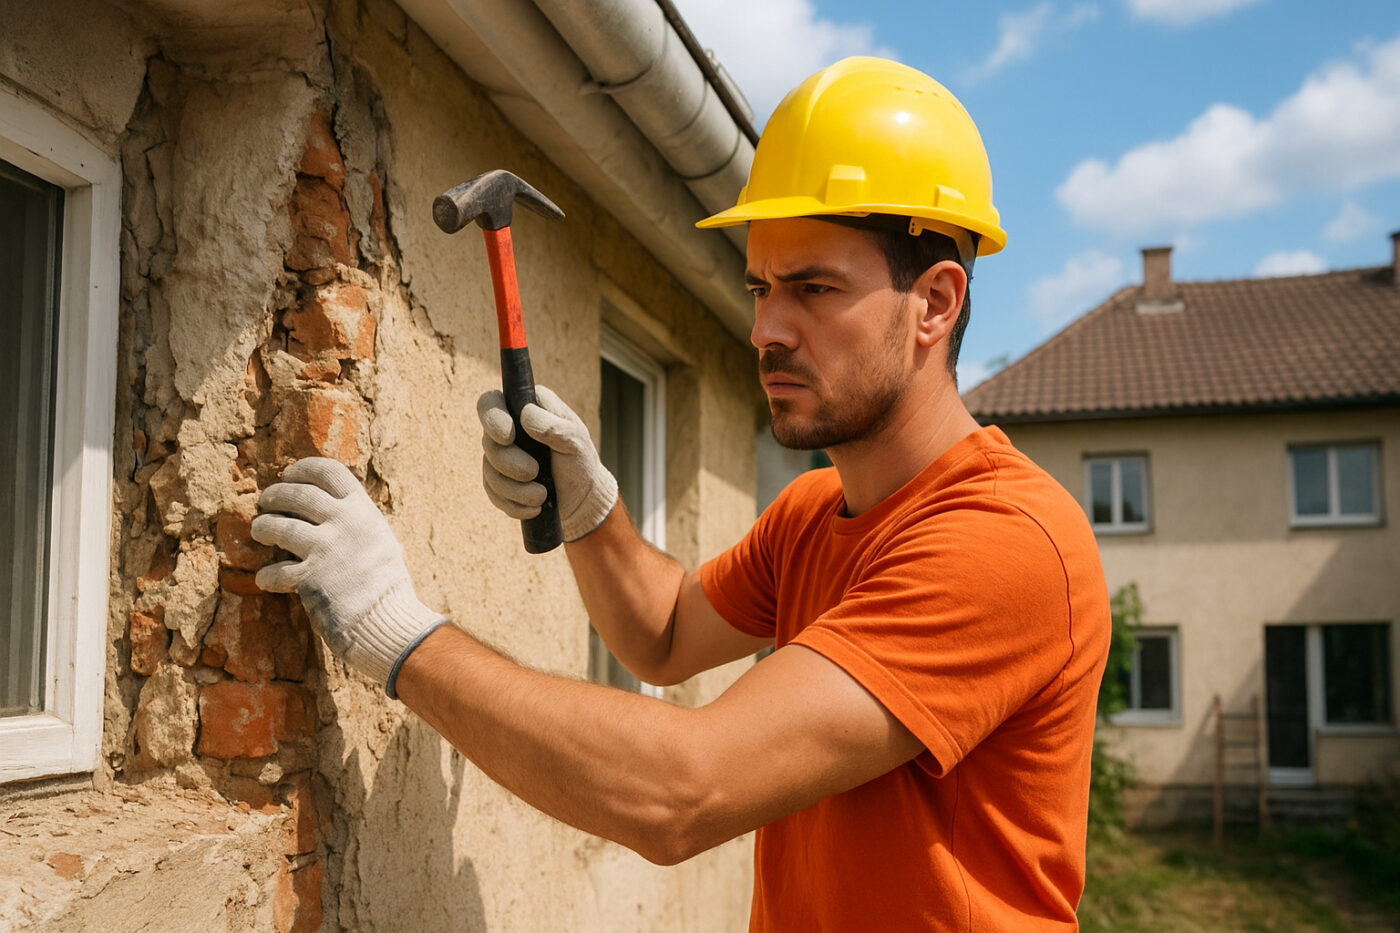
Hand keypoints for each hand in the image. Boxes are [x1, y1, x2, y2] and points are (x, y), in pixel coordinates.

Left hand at [251, 458, 446, 696]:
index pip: (330, 472)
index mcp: (363, 510)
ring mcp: (326, 549)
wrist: (390, 621)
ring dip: (263, 526)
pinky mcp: (310, 578)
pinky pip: (275, 571)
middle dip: (275, 494)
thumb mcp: (379, 539)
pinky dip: (267, 576)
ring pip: (277, 526)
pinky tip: (266, 579)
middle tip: (267, 501)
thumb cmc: (387, 584)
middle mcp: (344, 523)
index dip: (304, 469)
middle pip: (298, 494)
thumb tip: (329, 507)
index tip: (289, 474)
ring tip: (260, 531)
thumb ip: (356, 521)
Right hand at [478, 385, 618, 541]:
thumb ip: (553, 425)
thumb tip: (525, 416)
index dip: (493, 418)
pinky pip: (493, 493)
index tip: (508, 437)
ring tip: (541, 495)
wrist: (581, 498)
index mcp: (525, 408)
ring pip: (490, 472)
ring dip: (515, 489)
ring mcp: (499, 457)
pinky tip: (534, 507)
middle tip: (533, 472)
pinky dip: (514, 504)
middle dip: (509, 463)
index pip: (491, 402)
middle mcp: (508, 429)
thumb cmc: (579, 461)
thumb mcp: (575, 440)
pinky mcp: (498, 482)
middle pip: (488, 443)